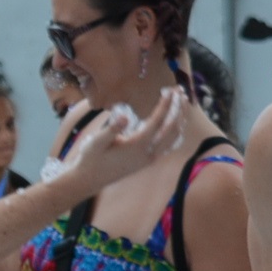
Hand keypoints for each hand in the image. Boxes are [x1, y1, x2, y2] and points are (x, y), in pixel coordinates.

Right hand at [58, 88, 192, 196]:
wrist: (88, 180)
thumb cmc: (90, 158)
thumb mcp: (96, 141)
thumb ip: (111, 129)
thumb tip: (123, 116)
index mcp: (137, 146)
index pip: (157, 121)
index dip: (165, 104)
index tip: (170, 90)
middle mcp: (148, 153)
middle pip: (172, 128)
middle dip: (179, 108)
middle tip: (181, 91)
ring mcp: (150, 159)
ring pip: (174, 137)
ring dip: (180, 118)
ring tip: (183, 102)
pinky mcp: (148, 161)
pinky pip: (169, 144)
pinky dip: (176, 130)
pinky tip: (176, 120)